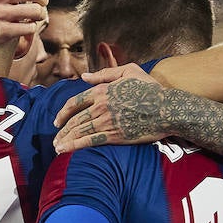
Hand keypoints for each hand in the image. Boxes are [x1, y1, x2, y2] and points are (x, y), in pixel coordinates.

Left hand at [53, 68, 168, 152]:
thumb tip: (84, 77)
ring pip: (79, 131)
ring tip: (57, 147)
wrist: (167, 109)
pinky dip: (74, 146)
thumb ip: (104, 73)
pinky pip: (89, 141)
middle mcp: (101, 106)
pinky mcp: (114, 135)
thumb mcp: (129, 71)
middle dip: (61, 130)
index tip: (57, 120)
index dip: (63, 112)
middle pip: (74, 119)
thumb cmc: (151, 89)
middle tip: (55, 138)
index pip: (75, 102)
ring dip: (65, 139)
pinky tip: (65, 150)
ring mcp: (106, 121)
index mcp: (102, 90)